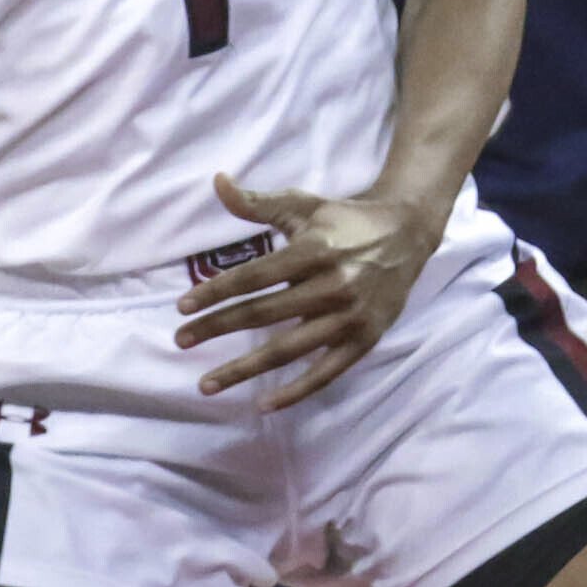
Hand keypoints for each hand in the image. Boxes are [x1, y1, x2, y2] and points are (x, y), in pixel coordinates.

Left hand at [173, 173, 446, 409]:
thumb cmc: (343, 220)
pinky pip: (325, 374)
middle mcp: (332, 286)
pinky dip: (295, 392)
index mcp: (313, 250)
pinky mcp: (364, 341)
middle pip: (263, 313)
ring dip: (244, 369)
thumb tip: (218, 182)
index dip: (216, 292)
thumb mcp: (302, 205)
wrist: (407, 234)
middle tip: (180, 340)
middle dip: (217, 327)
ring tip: (207, 383)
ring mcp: (349, 318)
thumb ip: (257, 202)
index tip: (182, 307)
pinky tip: (263, 404)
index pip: (254, 276)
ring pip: (288, 349)